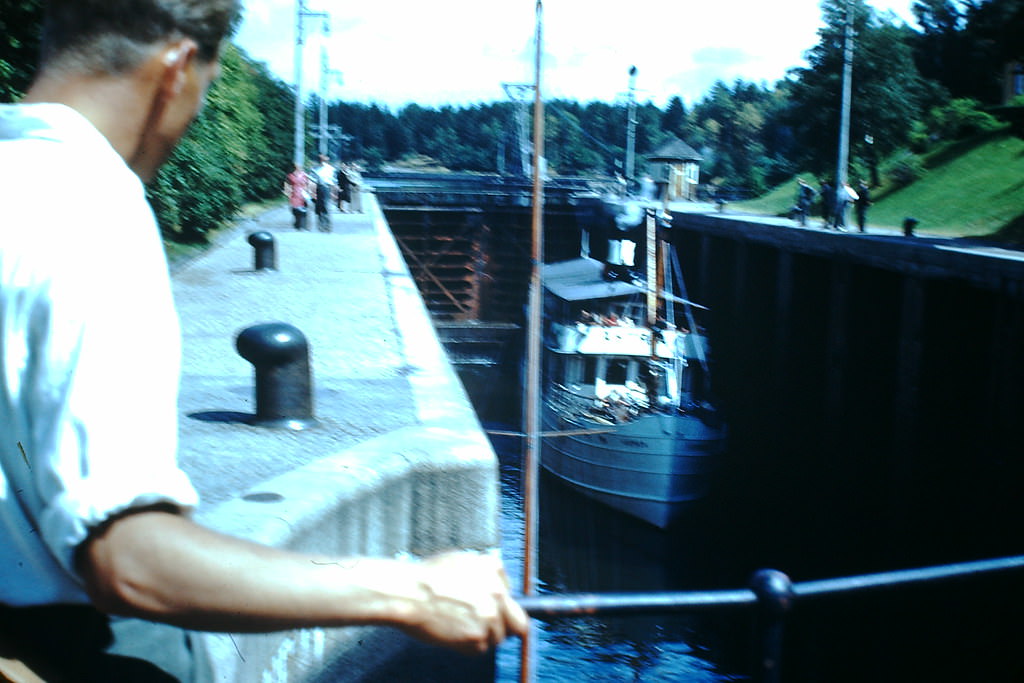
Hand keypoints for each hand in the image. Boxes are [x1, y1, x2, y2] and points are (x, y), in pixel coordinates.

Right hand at [400, 551, 528, 655]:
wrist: (408, 593)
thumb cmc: (426, 576)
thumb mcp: (460, 560)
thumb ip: (484, 573)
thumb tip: (496, 585)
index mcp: (494, 571)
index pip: (514, 598)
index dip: (502, 606)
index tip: (492, 610)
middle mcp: (498, 594)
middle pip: (517, 623)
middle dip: (504, 626)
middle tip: (485, 626)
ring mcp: (489, 617)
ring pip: (497, 638)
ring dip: (482, 635)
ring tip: (460, 626)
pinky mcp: (477, 637)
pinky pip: (480, 649)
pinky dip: (467, 646)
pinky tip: (453, 633)